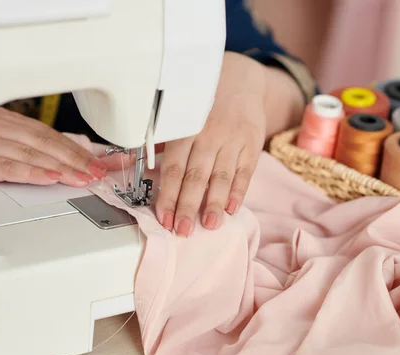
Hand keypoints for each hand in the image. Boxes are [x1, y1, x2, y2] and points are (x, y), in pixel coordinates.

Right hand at [0, 107, 108, 186]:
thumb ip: (25, 146)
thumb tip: (61, 157)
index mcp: (6, 121)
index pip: (49, 134)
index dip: (76, 147)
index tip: (98, 160)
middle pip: (46, 143)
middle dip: (76, 158)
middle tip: (99, 172)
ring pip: (33, 154)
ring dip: (63, 167)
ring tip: (84, 178)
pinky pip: (8, 167)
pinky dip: (32, 172)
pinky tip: (51, 178)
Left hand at [155, 52, 268, 235]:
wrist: (240, 79)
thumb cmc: (203, 102)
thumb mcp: (181, 114)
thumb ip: (166, 142)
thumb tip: (148, 172)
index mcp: (185, 129)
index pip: (174, 168)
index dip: (168, 196)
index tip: (164, 218)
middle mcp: (208, 135)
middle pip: (196, 177)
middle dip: (188, 206)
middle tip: (183, 230)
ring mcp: (232, 140)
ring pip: (221, 177)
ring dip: (215, 204)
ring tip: (210, 226)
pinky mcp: (252, 144)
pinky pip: (245, 172)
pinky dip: (239, 191)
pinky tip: (233, 209)